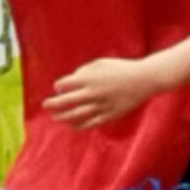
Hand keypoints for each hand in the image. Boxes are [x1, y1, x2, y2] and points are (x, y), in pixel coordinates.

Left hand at [43, 56, 158, 129]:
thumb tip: (69, 82)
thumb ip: (83, 71)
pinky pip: (91, 122)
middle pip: (65, 101)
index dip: (58, 87)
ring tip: (55, 117)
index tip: (60, 88)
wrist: (145, 79)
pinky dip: (79, 125)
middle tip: (45, 105)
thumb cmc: (121, 69)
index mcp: (89, 78)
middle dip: (52, 104)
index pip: (64, 85)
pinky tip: (72, 126)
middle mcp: (92, 92)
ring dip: (63, 116)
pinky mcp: (110, 114)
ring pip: (76, 114)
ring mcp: (101, 105)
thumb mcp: (100, 63)